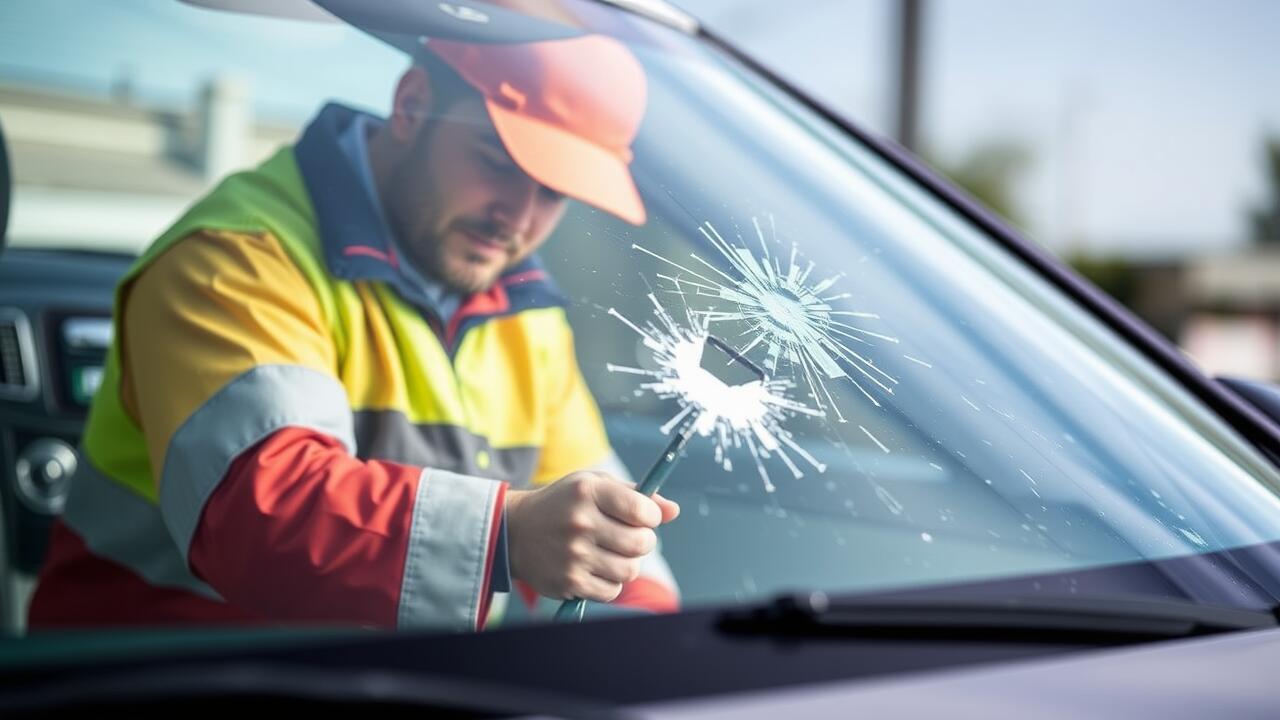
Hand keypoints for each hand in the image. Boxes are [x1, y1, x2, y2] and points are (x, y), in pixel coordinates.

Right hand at [505, 471, 679, 601]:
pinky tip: (596, 567)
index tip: (642, 518)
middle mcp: (581, 522)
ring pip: (630, 570)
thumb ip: (636, 496)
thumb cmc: (564, 504)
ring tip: (611, 553)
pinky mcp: (569, 581)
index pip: (643, 511)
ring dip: (627, 564)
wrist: (516, 532)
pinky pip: (612, 591)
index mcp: (589, 491)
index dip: (651, 517)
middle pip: (641, 544)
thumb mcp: (595, 486)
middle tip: (629, 538)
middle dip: (643, 542)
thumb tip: (674, 511)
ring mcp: (573, 554)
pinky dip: (610, 582)